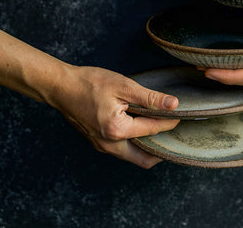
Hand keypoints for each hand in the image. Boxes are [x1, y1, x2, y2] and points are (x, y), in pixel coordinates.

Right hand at [50, 65, 179, 167]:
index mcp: (117, 131)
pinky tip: (142, 128)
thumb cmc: (90, 83)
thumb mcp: (124, 86)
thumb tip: (173, 104)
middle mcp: (109, 145)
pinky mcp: (98, 142)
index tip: (181, 115)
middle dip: (162, 149)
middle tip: (174, 135)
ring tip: (161, 131)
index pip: (153, 130)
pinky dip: (135, 143)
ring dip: (148, 147)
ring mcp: (102, 146)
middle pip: (144, 159)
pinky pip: (122, 150)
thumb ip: (150, 98)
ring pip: (132, 156)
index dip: (170, 122)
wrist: (61, 86)